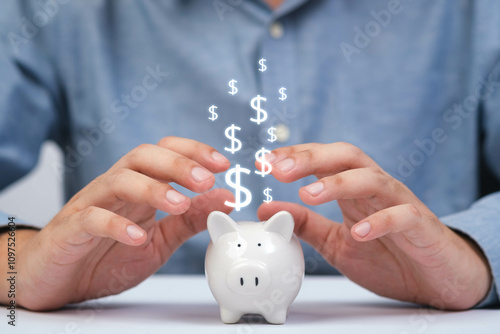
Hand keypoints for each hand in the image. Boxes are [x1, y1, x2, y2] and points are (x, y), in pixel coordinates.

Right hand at [14, 137, 232, 309]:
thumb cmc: (105, 256)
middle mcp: (115, 189)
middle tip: (206, 180)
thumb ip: (190, 219)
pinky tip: (137, 236)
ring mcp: (90, 205)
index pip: (164, 153)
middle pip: (143, 157)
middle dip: (178, 164)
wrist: (54, 280)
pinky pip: (92, 218)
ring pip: (119, 180)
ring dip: (153, 189)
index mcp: (137, 187)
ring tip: (180, 205)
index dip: (193, 152)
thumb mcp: (160, 240)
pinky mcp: (70, 230)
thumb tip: (224, 198)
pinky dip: (116, 225)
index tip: (223, 165)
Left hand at [257, 142, 491, 309]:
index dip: (295, 156)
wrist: (436, 280)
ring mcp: (400, 204)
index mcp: (354, 190)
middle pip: (346, 157)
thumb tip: (266, 208)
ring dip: (339, 183)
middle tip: (279, 169)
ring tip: (309, 194)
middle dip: (311, 158)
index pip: (324, 161)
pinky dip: (381, 221)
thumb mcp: (335, 242)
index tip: (264, 162)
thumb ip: (305, 224)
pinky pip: (403, 215)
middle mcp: (376, 189)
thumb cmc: (387, 255)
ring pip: (372, 179)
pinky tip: (359, 232)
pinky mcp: (422, 226)